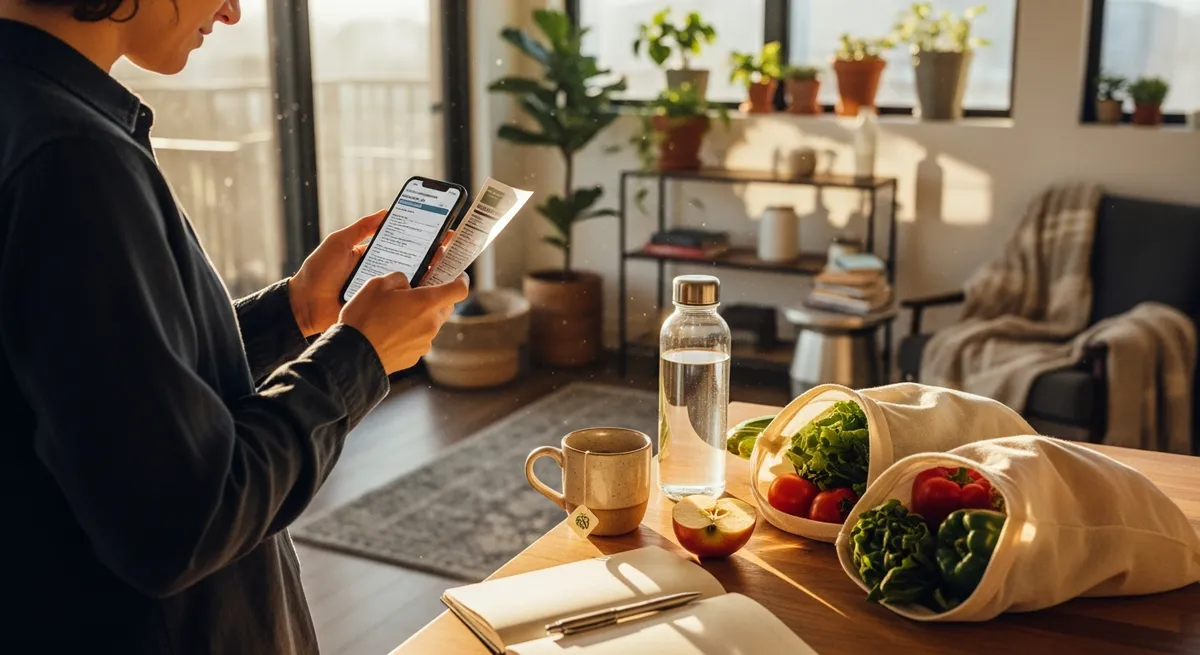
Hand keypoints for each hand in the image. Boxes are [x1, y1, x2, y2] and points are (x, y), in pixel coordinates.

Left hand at [289, 210, 454, 336]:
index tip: (444, 232)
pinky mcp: (380, 309)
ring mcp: (383, 292)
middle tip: (452, 250)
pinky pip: (401, 304)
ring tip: (446, 269)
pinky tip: (430, 293)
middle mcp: (382, 272)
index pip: (405, 244)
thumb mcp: (340, 242)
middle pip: (414, 264)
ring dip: (429, 278)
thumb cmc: (319, 271)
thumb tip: (386, 211)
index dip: (425, 239)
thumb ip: (362, 227)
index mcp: (375, 254)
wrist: (304, 304)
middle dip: (434, 257)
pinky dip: (415, 299)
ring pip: (411, 285)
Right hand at [339, 272, 469, 373]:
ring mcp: (424, 342)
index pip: (459, 290)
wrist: (353, 355)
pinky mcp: (415, 357)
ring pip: (431, 324)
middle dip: (435, 299)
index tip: (458, 276)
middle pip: (445, 307)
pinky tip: (390, 332)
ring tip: (394, 315)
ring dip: (420, 317)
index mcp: (426, 303)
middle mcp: (431, 324)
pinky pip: (418, 339)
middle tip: (416, 293)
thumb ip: (399, 278)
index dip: (461, 281)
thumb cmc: (364, 317)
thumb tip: (408, 284)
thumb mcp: (377, 284)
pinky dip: (410, 333)